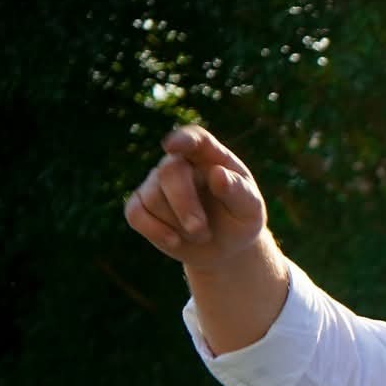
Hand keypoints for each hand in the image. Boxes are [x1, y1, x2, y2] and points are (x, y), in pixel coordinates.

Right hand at [123, 125, 267, 268]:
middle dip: (184, 204)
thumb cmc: (240, 219)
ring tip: (202, 234)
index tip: (172, 146)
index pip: (195, 138)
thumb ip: (239, 191)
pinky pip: (135, 214)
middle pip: (169, 172)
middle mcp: (180, 164)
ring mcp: (157, 183)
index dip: (183, 139)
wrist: (226, 246)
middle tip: (201, 230)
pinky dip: (156, 231)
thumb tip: (217, 174)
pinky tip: (175, 241)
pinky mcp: (141, 206)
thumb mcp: (250, 208)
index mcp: (210, 156)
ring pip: (153, 197)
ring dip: (179, 224)